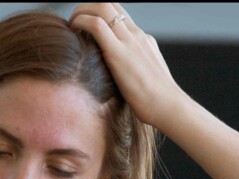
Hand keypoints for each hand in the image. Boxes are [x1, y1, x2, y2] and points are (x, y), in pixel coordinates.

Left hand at [69, 3, 185, 131]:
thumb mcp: (144, 80)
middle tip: (74, 22)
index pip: (119, 14)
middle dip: (87, 7)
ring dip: (81, 11)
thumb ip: (132, 73)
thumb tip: (119, 82)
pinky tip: (72, 32)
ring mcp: (129, 41)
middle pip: (109, 4)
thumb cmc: (155, 103)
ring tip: (71, 25)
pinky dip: (80, 22)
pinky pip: (96, 25)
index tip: (84, 26)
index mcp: (142, 40)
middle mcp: (136, 34)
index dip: (99, 14)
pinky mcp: (119, 52)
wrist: (167, 107)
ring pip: (102, 7)